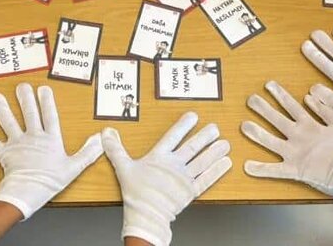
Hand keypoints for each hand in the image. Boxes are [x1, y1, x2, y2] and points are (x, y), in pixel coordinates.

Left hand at [0, 84, 102, 218]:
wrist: (27, 193)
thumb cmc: (50, 181)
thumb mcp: (74, 167)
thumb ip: (88, 152)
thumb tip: (101, 138)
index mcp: (50, 139)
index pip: (50, 115)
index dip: (47, 101)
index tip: (44, 88)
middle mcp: (33, 137)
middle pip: (29, 113)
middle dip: (25, 98)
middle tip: (21, 85)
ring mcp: (16, 144)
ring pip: (8, 122)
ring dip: (2, 109)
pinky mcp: (3, 153)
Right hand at [103, 112, 231, 245]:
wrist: (145, 216)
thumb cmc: (135, 193)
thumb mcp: (123, 167)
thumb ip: (116, 149)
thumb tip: (106, 132)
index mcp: (159, 157)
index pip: (173, 136)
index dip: (183, 125)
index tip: (194, 116)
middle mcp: (174, 165)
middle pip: (192, 147)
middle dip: (205, 136)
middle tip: (216, 127)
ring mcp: (185, 178)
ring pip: (203, 161)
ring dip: (215, 152)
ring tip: (226, 143)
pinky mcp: (191, 192)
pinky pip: (207, 179)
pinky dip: (217, 171)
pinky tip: (226, 163)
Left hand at [242, 81, 332, 196]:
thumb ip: (326, 110)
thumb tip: (311, 96)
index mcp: (310, 125)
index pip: (291, 105)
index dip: (279, 94)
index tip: (269, 85)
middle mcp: (298, 136)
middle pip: (276, 119)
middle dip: (262, 108)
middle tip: (250, 99)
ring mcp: (294, 153)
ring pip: (269, 140)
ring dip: (255, 132)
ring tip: (243, 125)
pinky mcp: (294, 170)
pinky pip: (274, 170)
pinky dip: (260, 169)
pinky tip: (246, 166)